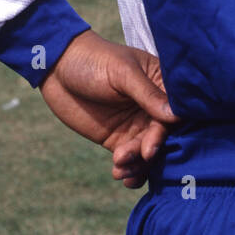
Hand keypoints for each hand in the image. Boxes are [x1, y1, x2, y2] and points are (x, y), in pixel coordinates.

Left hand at [39, 30, 179, 188]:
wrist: (58, 68)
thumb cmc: (94, 60)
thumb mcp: (122, 73)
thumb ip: (148, 94)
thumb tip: (176, 116)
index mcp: (161, 84)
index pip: (176, 110)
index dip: (169, 128)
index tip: (154, 142)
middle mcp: (153, 107)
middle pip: (163, 135)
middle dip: (151, 148)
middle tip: (140, 154)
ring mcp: (137, 125)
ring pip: (148, 151)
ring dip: (138, 164)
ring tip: (120, 165)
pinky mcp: (118, 140)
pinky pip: (130, 159)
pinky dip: (129, 170)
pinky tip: (119, 174)